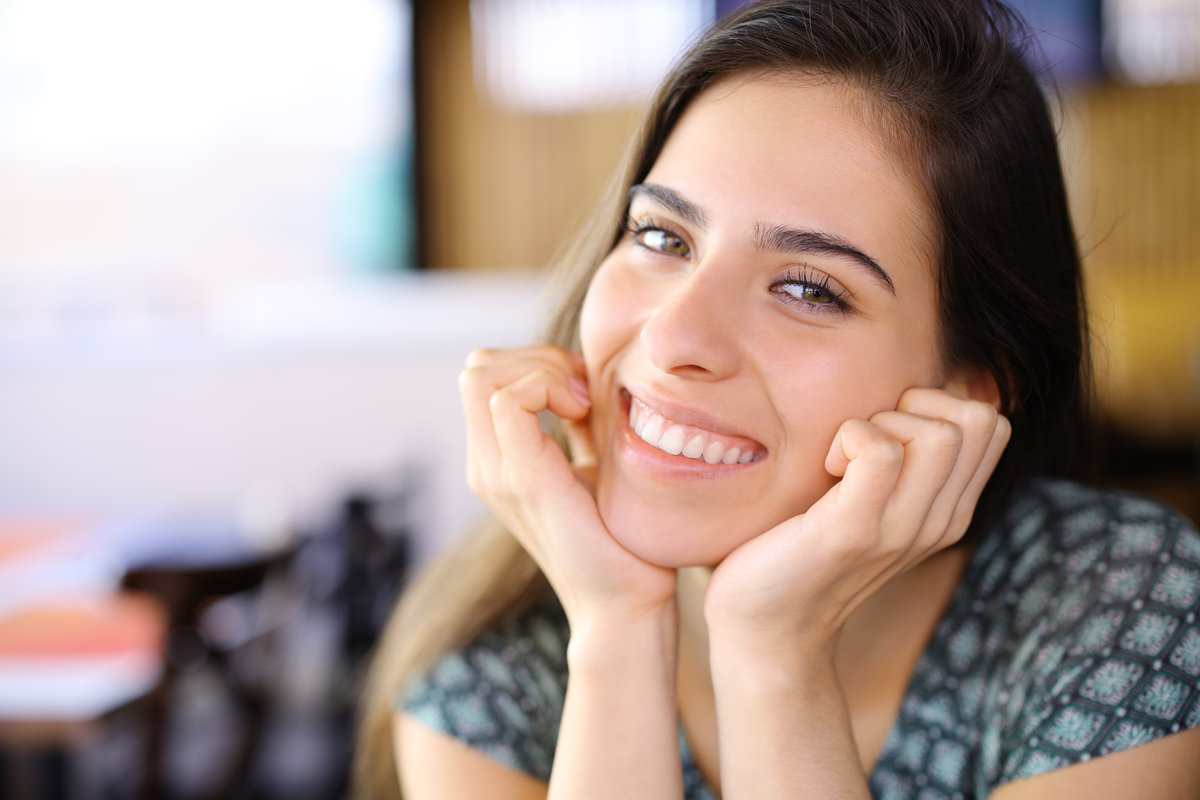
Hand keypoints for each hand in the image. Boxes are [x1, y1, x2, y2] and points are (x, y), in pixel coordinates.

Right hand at [460, 345, 676, 624]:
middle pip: (477, 366)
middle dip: (537, 357)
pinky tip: (584, 414)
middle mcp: (485, 465)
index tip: (586, 390)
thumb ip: (579, 425)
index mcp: (498, 461)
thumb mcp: (595, 464)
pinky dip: (548, 386)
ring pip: (482, 373)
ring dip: (543, 369)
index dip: (536, 362)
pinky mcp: (521, 479)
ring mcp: (496, 473)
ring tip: (584, 403)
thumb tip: (589, 376)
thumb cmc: (622, 539)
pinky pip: (509, 398)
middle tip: (586, 391)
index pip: (485, 373)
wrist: (626, 605)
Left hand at [704, 387, 1009, 651]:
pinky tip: (825, 469)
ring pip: (939, 433)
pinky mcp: (854, 531)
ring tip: (842, 460)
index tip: (885, 434)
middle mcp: (938, 522)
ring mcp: (901, 530)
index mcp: (948, 512)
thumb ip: (900, 462)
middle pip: (978, 419)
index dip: (937, 405)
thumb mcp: (868, 502)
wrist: (766, 628)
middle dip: (917, 406)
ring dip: (881, 423)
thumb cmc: (800, 550)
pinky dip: (849, 438)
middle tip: (864, 441)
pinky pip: (881, 450)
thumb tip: (906, 396)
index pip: (992, 423)